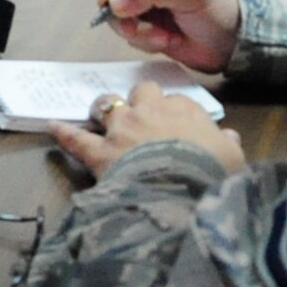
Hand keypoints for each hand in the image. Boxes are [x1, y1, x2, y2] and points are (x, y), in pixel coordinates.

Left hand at [50, 80, 244, 179]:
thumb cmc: (212, 175)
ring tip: (103, 114)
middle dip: (141, 99)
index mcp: (184, 111)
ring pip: (108, 106)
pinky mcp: (100, 152)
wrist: (181, 194)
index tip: (179, 125)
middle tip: (142, 113)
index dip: (177, 112)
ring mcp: (121, 130)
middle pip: (142, 92)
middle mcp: (149, 112)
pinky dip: (64, 132)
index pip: (179, 101)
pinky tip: (53, 126)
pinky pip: (77, 139)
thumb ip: (228, 144)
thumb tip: (230, 136)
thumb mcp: (233, 159)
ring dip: (106, 109)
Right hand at [95, 0, 240, 72]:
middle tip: (132, 26)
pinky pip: (128, 32)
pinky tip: (167, 41)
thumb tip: (114, 1)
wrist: (233, 46)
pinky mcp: (145, 25)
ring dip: (134, 29)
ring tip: (160, 37)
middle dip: (120, 10)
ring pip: (116, 13)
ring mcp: (144, 2)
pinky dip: (143, 40)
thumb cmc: (218, 9)